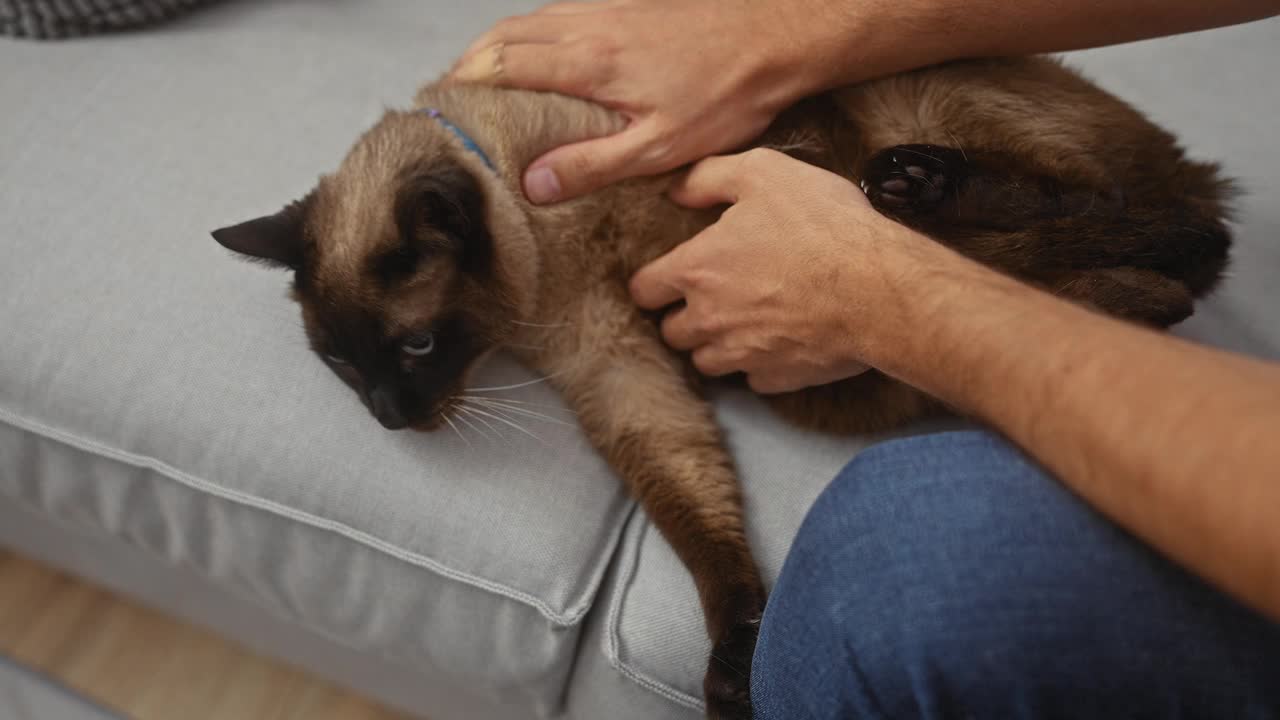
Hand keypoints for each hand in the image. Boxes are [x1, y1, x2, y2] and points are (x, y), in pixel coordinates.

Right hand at [450, 0, 811, 203]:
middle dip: (467, 63)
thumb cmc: (726, 93)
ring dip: (496, 46)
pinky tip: (538, 55)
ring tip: (479, 78)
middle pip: (504, 35)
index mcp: (588, 62)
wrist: (775, 37)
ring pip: (529, 19)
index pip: (502, 65)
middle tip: (449, 96)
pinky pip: (559, 13)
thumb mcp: (660, 146)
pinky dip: (530, 33)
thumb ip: (593, 164)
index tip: (441, 108)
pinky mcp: (626, 7)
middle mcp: (588, 27)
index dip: (464, 85)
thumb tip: (534, 182)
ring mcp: (606, 11)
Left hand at [630, 149, 926, 393]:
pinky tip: (778, 341)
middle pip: (672, 333)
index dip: (654, 283)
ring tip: (742, 323)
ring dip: (716, 346)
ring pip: (706, 363)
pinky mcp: (776, 378)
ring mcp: (741, 354)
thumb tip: (677, 190)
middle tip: (710, 298)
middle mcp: (709, 319)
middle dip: (684, 318)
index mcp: (696, 270)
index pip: (644, 290)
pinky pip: (753, 379)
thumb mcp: (764, 173)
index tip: (669, 278)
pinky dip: (759, 364)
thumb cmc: (822, 226)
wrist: (878, 288)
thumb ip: (710, 178)